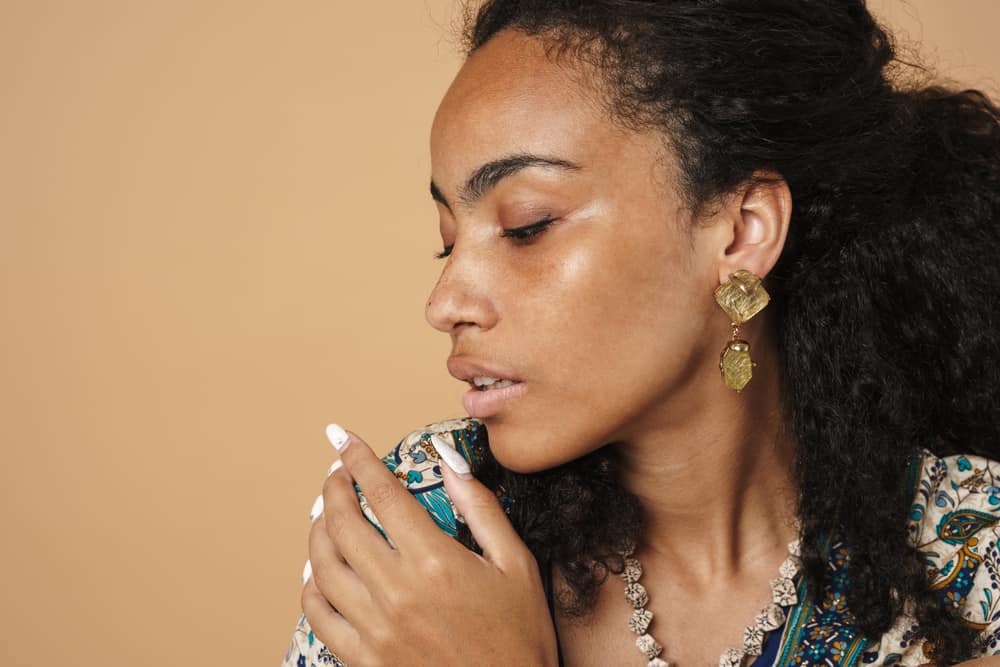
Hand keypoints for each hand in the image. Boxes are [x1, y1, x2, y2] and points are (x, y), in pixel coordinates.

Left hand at [301, 425, 558, 666]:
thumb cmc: (521, 636)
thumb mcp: (517, 564)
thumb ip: (481, 509)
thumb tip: (449, 462)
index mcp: (435, 561)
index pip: (381, 494)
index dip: (358, 459)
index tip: (344, 438)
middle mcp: (397, 592)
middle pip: (342, 524)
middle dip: (333, 488)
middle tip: (337, 473)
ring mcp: (375, 629)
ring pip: (322, 567)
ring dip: (318, 532)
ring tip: (325, 515)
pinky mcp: (365, 660)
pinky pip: (319, 616)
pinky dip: (311, 587)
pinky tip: (320, 572)